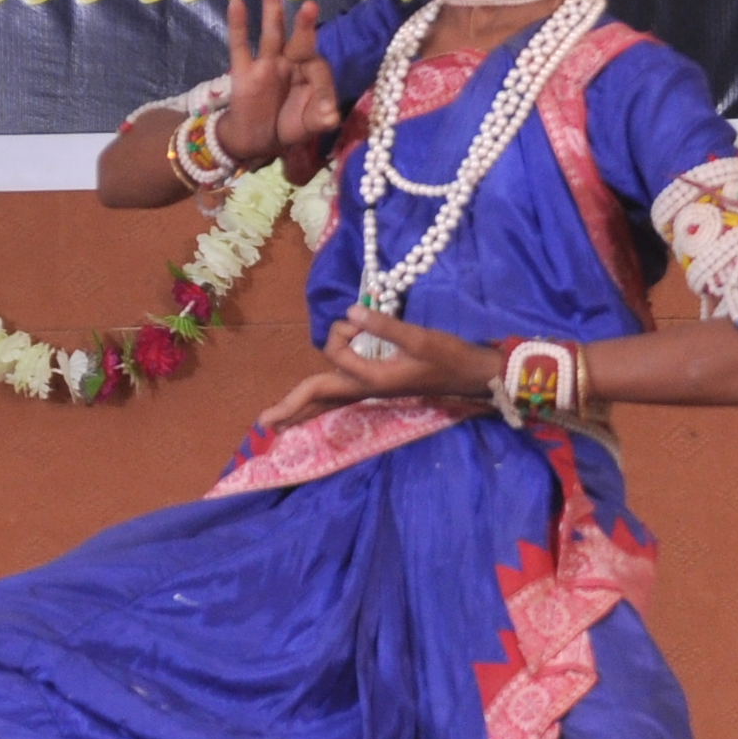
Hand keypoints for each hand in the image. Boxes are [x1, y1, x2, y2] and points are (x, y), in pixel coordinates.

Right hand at [216, 0, 326, 172]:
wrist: (257, 138)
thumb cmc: (288, 124)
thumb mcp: (306, 126)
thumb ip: (319, 120)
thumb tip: (332, 117)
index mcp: (309, 71)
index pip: (318, 71)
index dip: (322, 90)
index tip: (326, 113)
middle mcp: (290, 61)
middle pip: (299, 40)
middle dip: (304, 24)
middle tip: (311, 6)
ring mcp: (266, 63)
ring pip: (271, 31)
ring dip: (272, 5)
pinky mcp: (243, 71)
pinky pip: (240, 46)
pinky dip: (238, 25)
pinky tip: (236, 2)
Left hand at [255, 309, 496, 429]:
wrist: (475, 376)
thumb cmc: (450, 357)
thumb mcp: (420, 339)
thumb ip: (384, 326)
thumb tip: (350, 314)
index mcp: (373, 379)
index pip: (336, 359)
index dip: (337, 335)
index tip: (353, 320)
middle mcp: (367, 389)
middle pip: (321, 397)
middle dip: (291, 409)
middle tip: (262, 424)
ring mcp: (372, 390)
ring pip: (329, 401)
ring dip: (303, 408)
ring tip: (277, 420)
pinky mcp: (379, 387)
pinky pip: (342, 396)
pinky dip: (323, 403)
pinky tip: (315, 405)